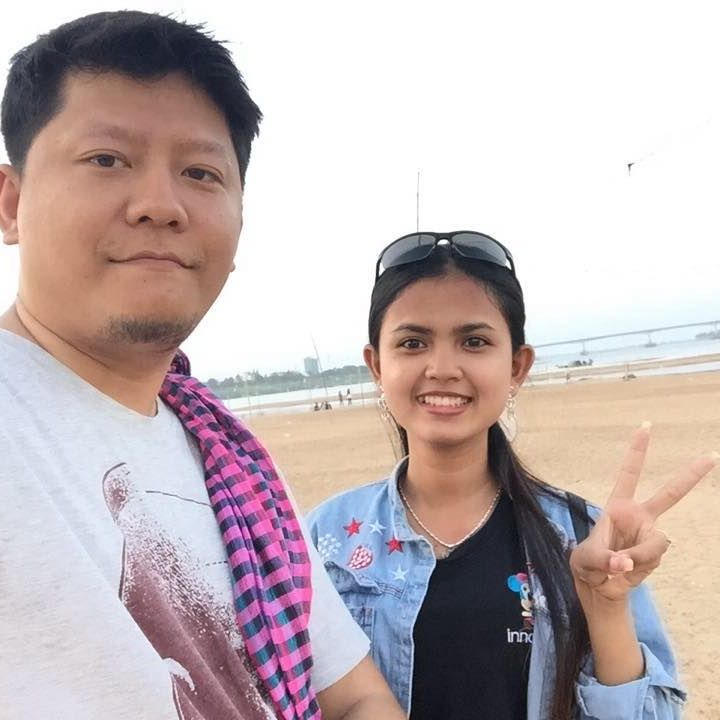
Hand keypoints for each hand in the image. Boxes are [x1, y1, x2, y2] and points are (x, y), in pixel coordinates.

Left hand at [570, 423, 717, 605]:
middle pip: (669, 495)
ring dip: (637, 559)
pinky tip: (625, 574)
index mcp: (618, 507)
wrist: (598, 587)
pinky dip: (636, 572)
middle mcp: (638, 517)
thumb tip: (625, 563)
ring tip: (617, 568)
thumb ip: (605, 559)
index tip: (646, 426)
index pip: (629, 474)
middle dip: (690, 476)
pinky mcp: (655, 555)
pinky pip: (651, 562)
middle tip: (712, 456)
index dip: (637, 450)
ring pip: (655, 545)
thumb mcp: (586, 560)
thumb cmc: (586, 564)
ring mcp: (649, 536)